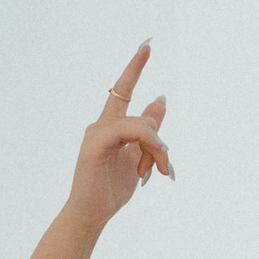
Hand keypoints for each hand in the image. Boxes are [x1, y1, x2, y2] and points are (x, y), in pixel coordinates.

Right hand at [67, 44, 173, 232]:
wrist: (93, 213)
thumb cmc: (112, 187)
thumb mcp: (140, 156)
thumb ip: (149, 130)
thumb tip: (159, 99)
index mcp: (112, 126)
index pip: (124, 90)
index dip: (135, 68)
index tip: (147, 45)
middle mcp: (101, 124)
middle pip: (146, 119)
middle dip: (161, 147)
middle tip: (165, 172)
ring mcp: (96, 132)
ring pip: (144, 126)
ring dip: (157, 152)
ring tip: (157, 174)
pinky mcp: (94, 143)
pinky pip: (131, 132)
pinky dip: (147, 148)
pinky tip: (144, 170)